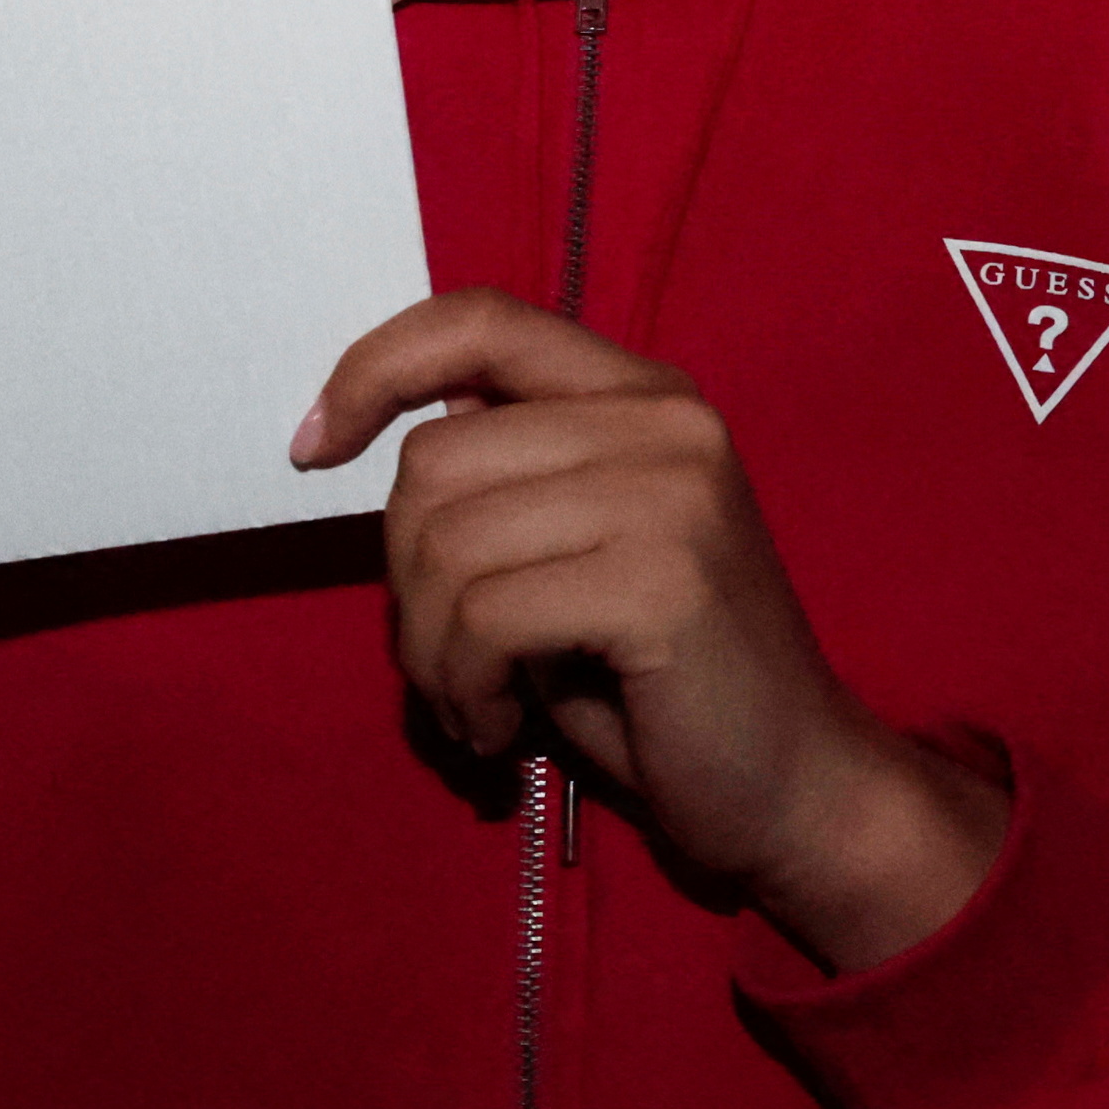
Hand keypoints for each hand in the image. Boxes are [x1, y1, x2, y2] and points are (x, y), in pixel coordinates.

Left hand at [307, 290, 1004, 972]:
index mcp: (645, 396)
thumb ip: (510, 479)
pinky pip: (486, 618)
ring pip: (447, 543)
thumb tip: (406, 423)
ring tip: (477, 705)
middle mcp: (665, 420)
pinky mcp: (663, 580)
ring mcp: (671, 493)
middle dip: (404, 581)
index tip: (311, 449)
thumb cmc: (667, 687)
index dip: (373, 366)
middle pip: (434, 460)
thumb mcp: (576, 554)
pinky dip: (466, 689)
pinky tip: (503, 731)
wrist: (797, 790)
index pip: (480, 319)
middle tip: (449, 664)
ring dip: (432, 652)